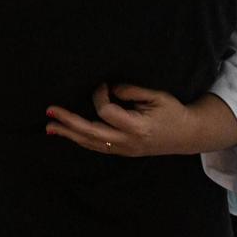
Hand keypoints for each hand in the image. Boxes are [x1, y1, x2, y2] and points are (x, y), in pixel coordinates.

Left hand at [43, 84, 236, 156]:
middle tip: (50, 112)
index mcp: (137, 127)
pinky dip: (81, 140)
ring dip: (69, 134)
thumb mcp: (157, 95)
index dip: (100, 95)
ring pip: (91, 144)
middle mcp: (128, 142)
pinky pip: (97, 147)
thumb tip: (109, 89)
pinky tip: (68, 134)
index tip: (102, 84)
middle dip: (69, 123)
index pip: (107, 112)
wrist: (186, 135)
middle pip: (92, 134)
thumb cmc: (172, 112)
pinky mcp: (123, 152)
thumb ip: (131, 91)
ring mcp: (124, 150)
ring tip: (49, 127)